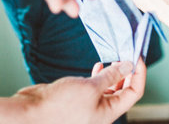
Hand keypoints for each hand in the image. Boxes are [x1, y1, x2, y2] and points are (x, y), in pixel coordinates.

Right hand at [14, 60, 144, 123]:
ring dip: (114, 72)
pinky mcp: (78, 100)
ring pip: (110, 88)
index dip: (139, 74)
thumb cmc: (58, 107)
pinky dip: (100, 76)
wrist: (29, 114)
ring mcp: (90, 106)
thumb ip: (111, 76)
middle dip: (128, 72)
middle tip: (128, 53)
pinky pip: (96, 87)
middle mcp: (102, 112)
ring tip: (114, 57)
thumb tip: (129, 65)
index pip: (134, 92)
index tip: (137, 56)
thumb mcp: (90, 87)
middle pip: (124, 91)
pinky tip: (98, 65)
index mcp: (109, 113)